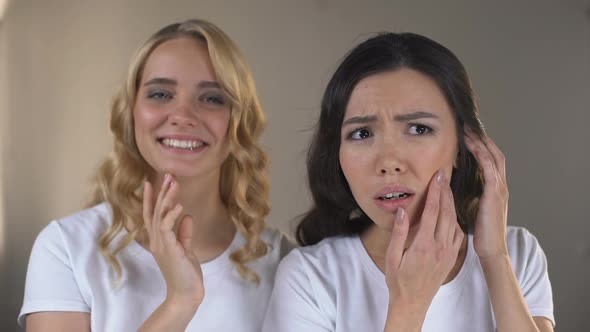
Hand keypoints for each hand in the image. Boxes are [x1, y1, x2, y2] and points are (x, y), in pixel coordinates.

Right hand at [143, 174, 203, 308]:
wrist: (186, 293)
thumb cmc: (186, 273)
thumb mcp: (186, 249)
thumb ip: (184, 232)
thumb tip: (186, 215)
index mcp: (159, 239)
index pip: (151, 214)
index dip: (152, 198)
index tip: (152, 181)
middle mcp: (156, 240)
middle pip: (154, 210)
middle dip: (161, 191)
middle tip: (168, 174)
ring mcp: (160, 244)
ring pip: (159, 215)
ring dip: (167, 198)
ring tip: (174, 182)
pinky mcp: (168, 248)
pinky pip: (166, 226)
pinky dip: (171, 214)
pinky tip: (179, 205)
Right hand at [384, 170, 463, 327]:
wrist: (413, 303)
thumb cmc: (398, 281)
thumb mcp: (392, 257)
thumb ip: (399, 233)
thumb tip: (402, 211)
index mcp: (423, 245)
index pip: (432, 212)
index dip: (436, 192)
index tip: (437, 177)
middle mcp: (439, 247)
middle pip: (446, 213)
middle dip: (445, 192)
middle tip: (444, 176)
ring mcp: (448, 253)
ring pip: (454, 222)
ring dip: (451, 204)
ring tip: (447, 190)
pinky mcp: (452, 258)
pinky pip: (458, 235)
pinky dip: (455, 220)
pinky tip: (451, 214)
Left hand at [464, 128, 508, 259]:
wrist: (491, 250)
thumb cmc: (479, 232)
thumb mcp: (471, 207)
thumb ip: (466, 193)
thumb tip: (451, 182)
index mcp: (494, 188)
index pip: (490, 159)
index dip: (481, 145)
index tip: (468, 133)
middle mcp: (500, 185)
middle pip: (494, 153)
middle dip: (481, 138)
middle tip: (467, 125)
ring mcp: (499, 188)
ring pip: (493, 157)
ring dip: (481, 142)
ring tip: (468, 129)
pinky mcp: (495, 194)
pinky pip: (489, 168)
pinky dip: (481, 154)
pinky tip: (472, 145)